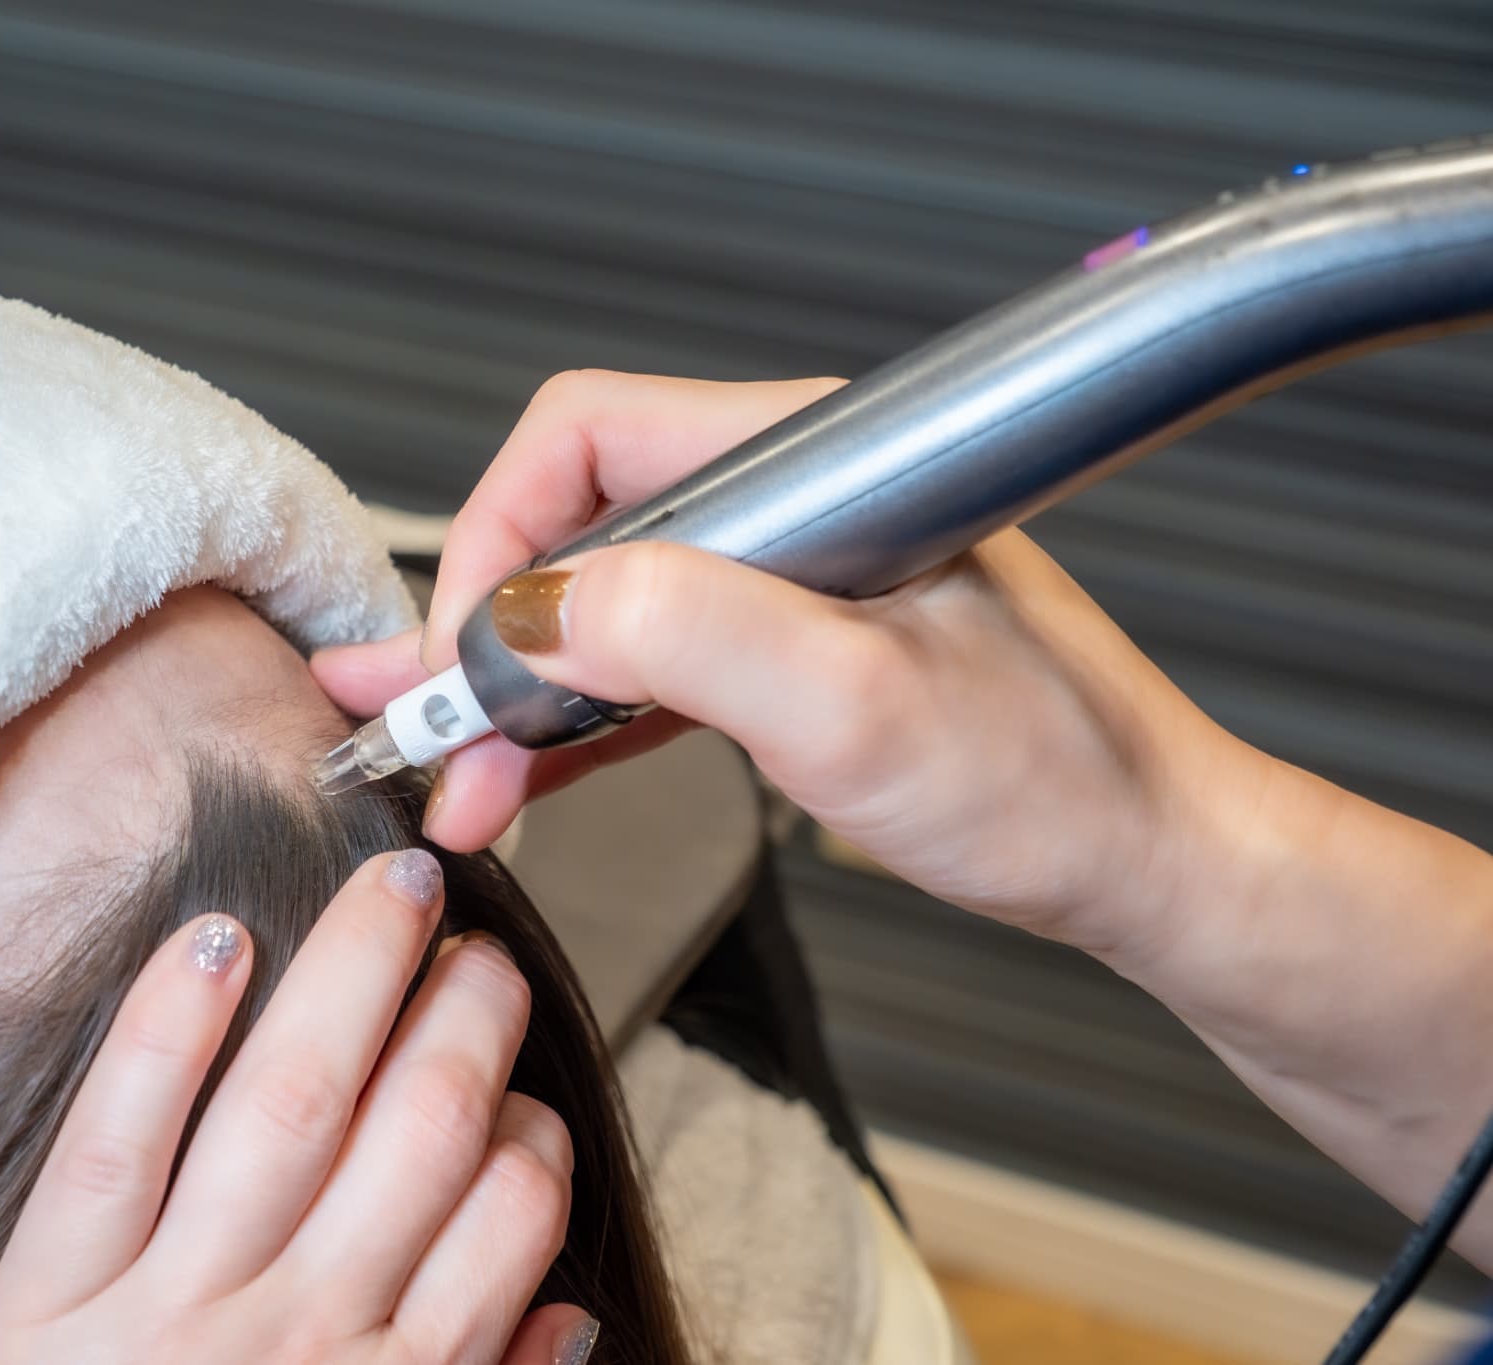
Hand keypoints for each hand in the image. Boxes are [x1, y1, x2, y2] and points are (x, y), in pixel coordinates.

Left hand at [0, 850, 596, 1364]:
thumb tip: (565, 1318)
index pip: (509, 1220)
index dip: (531, 1128)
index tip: (519, 1087)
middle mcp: (300, 1339)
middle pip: (419, 1131)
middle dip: (469, 1015)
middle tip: (479, 944)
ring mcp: (172, 1311)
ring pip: (290, 1102)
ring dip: (357, 976)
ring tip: (394, 889)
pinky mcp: (43, 1300)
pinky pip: (115, 1141)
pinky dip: (165, 1031)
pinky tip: (215, 937)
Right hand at [315, 370, 1252, 959]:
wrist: (1146, 859)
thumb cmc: (1051, 777)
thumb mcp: (856, 706)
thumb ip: (688, 635)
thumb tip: (534, 611)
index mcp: (809, 462)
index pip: (586, 438)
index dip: (499, 537)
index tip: (465, 654)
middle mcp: (789, 499)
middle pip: (576, 524)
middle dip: (482, 629)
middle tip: (411, 722)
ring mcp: (786, 577)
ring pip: (601, 606)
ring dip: (515, 692)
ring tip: (450, 777)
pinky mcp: (788, 651)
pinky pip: (648, 669)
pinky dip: (576, 724)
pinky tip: (522, 778)